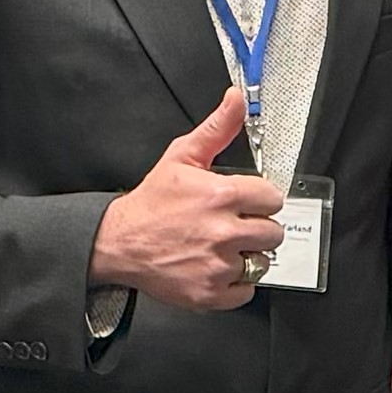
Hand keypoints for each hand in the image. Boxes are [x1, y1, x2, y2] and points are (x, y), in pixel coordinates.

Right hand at [92, 86, 289, 314]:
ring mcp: (217, 266)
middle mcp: (222, 232)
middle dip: (257, 227)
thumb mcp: (182, 156)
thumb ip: (217, 129)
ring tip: (222, 246)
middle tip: (234, 225)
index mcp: (220, 195)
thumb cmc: (150, 202)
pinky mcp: (210, 294)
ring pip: (261, 261)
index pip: (272, 198)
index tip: (246, 202)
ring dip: (247, 255)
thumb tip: (236, 99)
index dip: (259, 199)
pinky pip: (247, 291)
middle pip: (273, 232)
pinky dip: (235, 283)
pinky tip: (216, 267)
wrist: (118, 242)